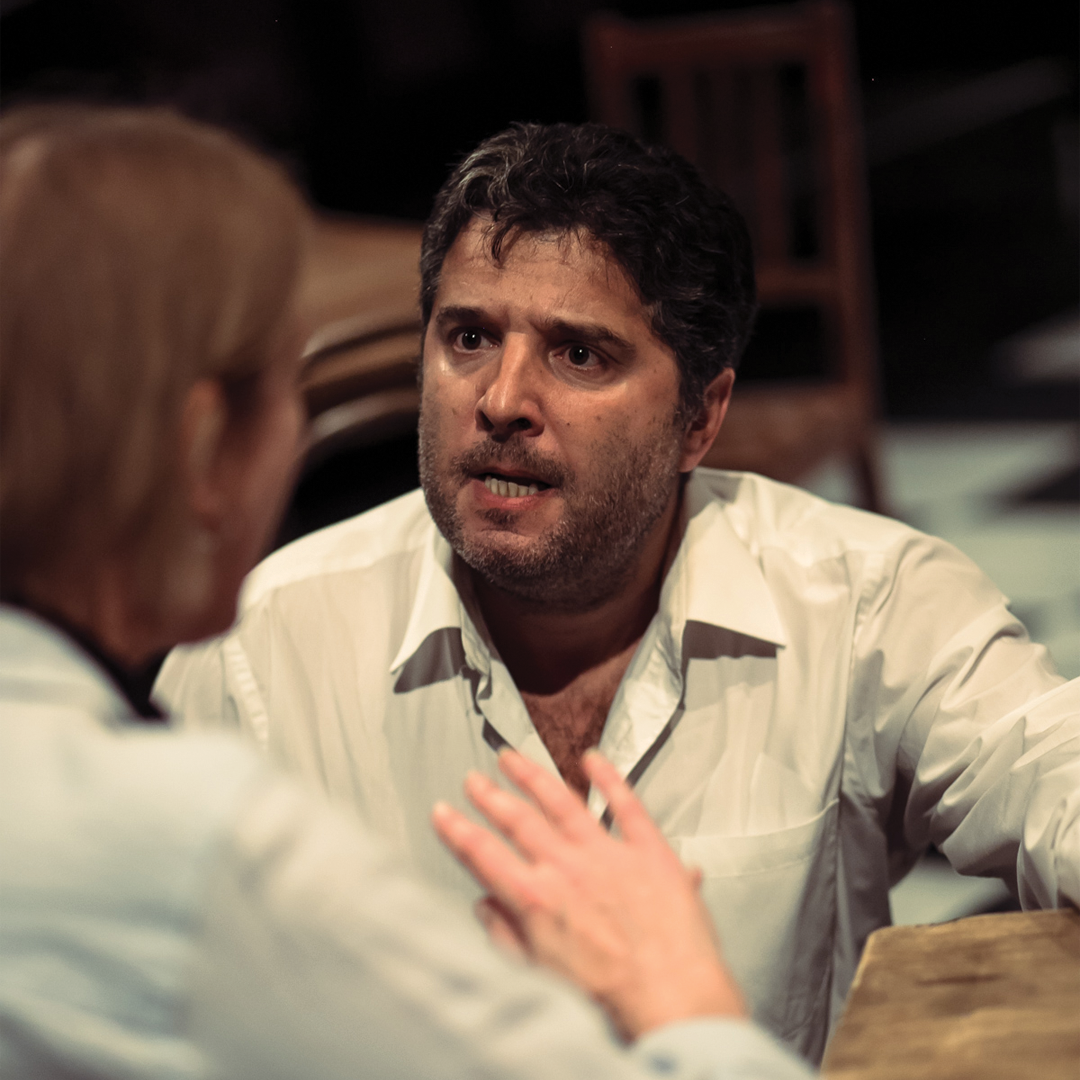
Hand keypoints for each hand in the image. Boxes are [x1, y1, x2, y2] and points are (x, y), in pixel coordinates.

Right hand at [431, 749, 744, 1040]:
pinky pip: (626, 804)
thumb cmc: (610, 999)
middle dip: (490, 796)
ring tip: (513, 758)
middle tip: (473, 779)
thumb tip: (486, 908)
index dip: (457, 831)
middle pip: (518, 820)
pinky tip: (593, 759)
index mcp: (536, 900)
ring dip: (533, 776)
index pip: (484, 854)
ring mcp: (607, 853)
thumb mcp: (539, 977)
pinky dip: (609, 778)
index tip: (442, 812)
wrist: (670, 999)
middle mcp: (566, 868)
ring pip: (562, 802)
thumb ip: (507, 937)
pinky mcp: (648, 850)